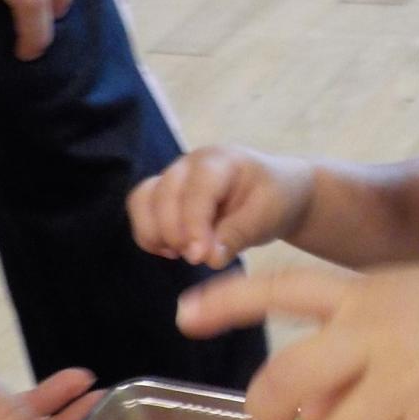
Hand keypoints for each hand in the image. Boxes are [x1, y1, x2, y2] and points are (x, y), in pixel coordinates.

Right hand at [128, 147, 312, 268]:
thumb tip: (208, 258)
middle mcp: (189, 164)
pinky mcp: (164, 195)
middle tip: (196, 258)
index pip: (196, 190)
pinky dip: (150, 235)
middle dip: (173, 233)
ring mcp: (173, 177)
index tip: (199, 257)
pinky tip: (173, 251)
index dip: (193, 225)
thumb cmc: (275, 199)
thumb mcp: (267, 216)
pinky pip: (142, 212)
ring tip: (180, 254)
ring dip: (154, 234)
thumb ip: (238, 235)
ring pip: (142, 201)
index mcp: (220, 161)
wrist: (276, 192)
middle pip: (161, 195)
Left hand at [177, 259, 418, 419]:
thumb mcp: (399, 305)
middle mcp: (373, 332)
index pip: (281, 288)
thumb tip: (306, 415)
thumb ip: (349, 349)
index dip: (228, 301)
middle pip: (288, 377)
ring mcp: (407, 378)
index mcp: (360, 294)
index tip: (182, 317)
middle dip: (266, 414)